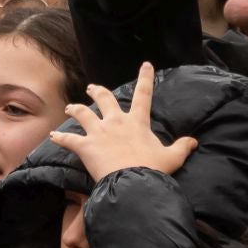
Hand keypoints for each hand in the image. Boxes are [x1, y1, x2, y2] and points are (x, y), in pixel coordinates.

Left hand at [49, 63, 196, 180]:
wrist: (133, 182)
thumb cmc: (152, 169)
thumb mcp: (172, 157)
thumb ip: (182, 147)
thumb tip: (194, 141)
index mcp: (137, 122)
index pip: (144, 95)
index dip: (145, 78)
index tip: (146, 65)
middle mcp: (116, 122)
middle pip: (105, 99)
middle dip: (98, 91)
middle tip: (91, 88)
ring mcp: (99, 133)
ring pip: (83, 114)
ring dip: (76, 109)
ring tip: (70, 107)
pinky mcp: (85, 147)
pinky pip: (68, 140)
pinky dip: (60, 138)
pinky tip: (53, 136)